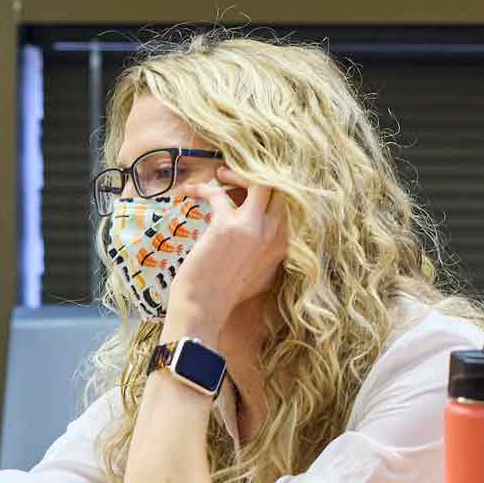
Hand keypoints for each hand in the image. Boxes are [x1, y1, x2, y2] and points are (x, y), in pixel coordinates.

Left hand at [164, 164, 286, 339]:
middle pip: (283, 187)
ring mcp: (253, 229)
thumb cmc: (225, 295)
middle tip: (239, 174)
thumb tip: (262, 232)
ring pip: (260, 181)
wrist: (203, 309)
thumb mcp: (262, 275)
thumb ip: (269, 252)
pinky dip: (203, 188)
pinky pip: (218, 192)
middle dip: (262, 173)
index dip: (276, 188)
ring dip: (238, 173)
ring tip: (220, 175)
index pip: (293, 204)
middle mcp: (276, 235)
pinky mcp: (226, 226)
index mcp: (286, 246)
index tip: (257, 182)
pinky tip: (190, 191)